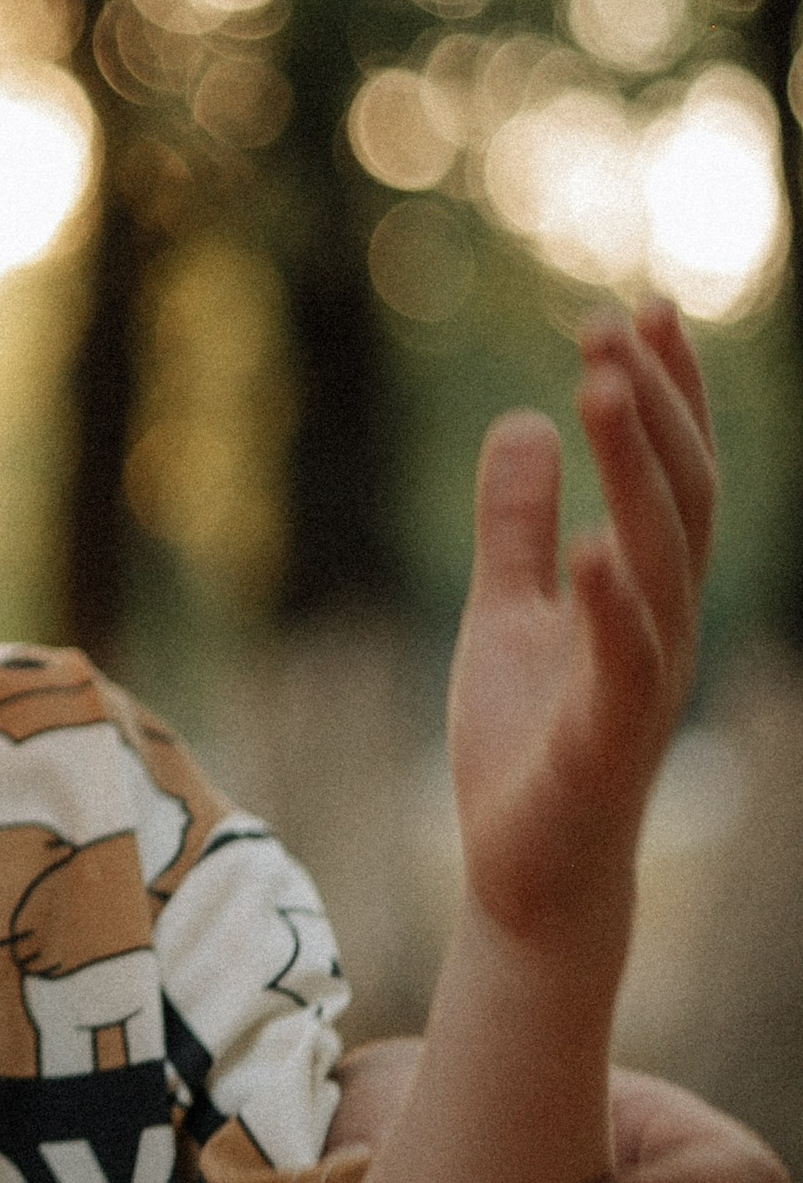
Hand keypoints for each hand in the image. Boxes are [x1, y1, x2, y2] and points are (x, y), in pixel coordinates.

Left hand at [447, 299, 713, 949]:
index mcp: (647, 590)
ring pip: (662, 560)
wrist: (526, 873)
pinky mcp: (607, 740)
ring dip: (635, 471)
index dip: (668, 393)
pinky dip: (613, 606)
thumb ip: (515, 525)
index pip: (672, 473)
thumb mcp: (505, 611)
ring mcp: (645, 680)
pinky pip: (625, 664)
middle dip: (652, 406)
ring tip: (600, 388)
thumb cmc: (528, 744)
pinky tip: (590, 549)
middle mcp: (665, 623)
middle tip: (605, 324)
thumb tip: (519, 420)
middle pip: (678, 496)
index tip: (641, 308)